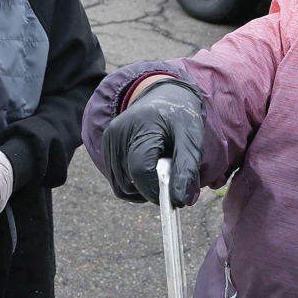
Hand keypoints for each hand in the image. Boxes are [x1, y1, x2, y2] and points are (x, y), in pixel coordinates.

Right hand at [99, 78, 203, 205]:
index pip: (140, 170)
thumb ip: (187, 169)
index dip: (157, 191)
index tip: (175, 199)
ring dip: (142, 190)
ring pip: (121, 187)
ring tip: (159, 173)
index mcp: (140, 128)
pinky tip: (148, 175)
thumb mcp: (191, 139)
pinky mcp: (106, 150)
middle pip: (129, 183)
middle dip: (152, 190)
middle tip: (170, 179)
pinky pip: (118, 182)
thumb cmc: (179, 118)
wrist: (162, 96)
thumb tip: (180, 201)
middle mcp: (117, 135)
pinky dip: (134, 186)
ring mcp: (109, 142)